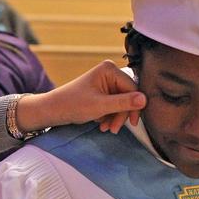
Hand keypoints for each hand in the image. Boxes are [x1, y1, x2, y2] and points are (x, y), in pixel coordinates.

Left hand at [16, 60, 145, 133]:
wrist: (53, 110)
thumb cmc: (73, 105)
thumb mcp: (100, 106)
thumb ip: (123, 103)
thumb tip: (145, 99)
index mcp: (109, 69)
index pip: (133, 88)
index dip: (134, 107)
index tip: (132, 123)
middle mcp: (109, 73)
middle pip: (128, 96)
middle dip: (121, 114)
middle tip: (113, 129)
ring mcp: (106, 82)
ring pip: (122, 103)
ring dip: (115, 118)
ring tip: (106, 129)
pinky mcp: (102, 92)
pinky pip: (114, 105)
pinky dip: (110, 116)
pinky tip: (101, 124)